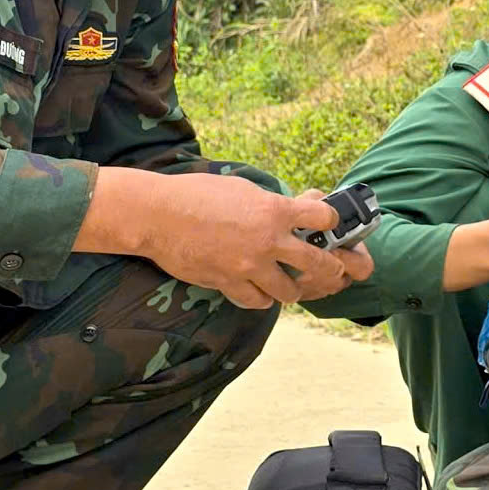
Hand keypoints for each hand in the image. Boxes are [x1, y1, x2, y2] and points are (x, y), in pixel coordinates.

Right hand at [78, 168, 373, 309]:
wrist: (157, 215)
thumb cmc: (196, 194)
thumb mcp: (240, 187)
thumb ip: (270, 202)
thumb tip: (293, 206)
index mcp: (274, 210)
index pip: (323, 219)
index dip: (330, 223)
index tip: (327, 227)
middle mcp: (268, 240)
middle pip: (318, 263)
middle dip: (330, 269)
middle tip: (331, 270)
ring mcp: (249, 266)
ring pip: (288, 291)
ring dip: (292, 289)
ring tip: (289, 284)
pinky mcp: (229, 283)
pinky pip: (256, 302)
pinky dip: (261, 299)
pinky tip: (259, 293)